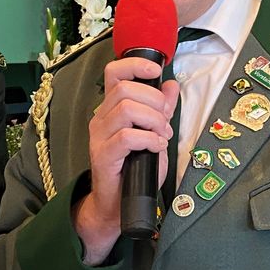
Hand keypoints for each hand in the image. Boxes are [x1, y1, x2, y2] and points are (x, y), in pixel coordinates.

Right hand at [72, 55, 179, 263]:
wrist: (118, 205)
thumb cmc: (135, 170)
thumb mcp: (155, 134)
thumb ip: (161, 110)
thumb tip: (170, 85)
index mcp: (112, 109)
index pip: (114, 72)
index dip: (135, 65)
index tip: (155, 70)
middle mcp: (102, 118)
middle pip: (126, 88)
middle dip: (154, 101)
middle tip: (165, 122)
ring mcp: (99, 136)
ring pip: (127, 109)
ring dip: (154, 120)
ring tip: (161, 136)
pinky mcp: (103, 155)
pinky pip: (127, 136)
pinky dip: (149, 139)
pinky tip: (156, 147)